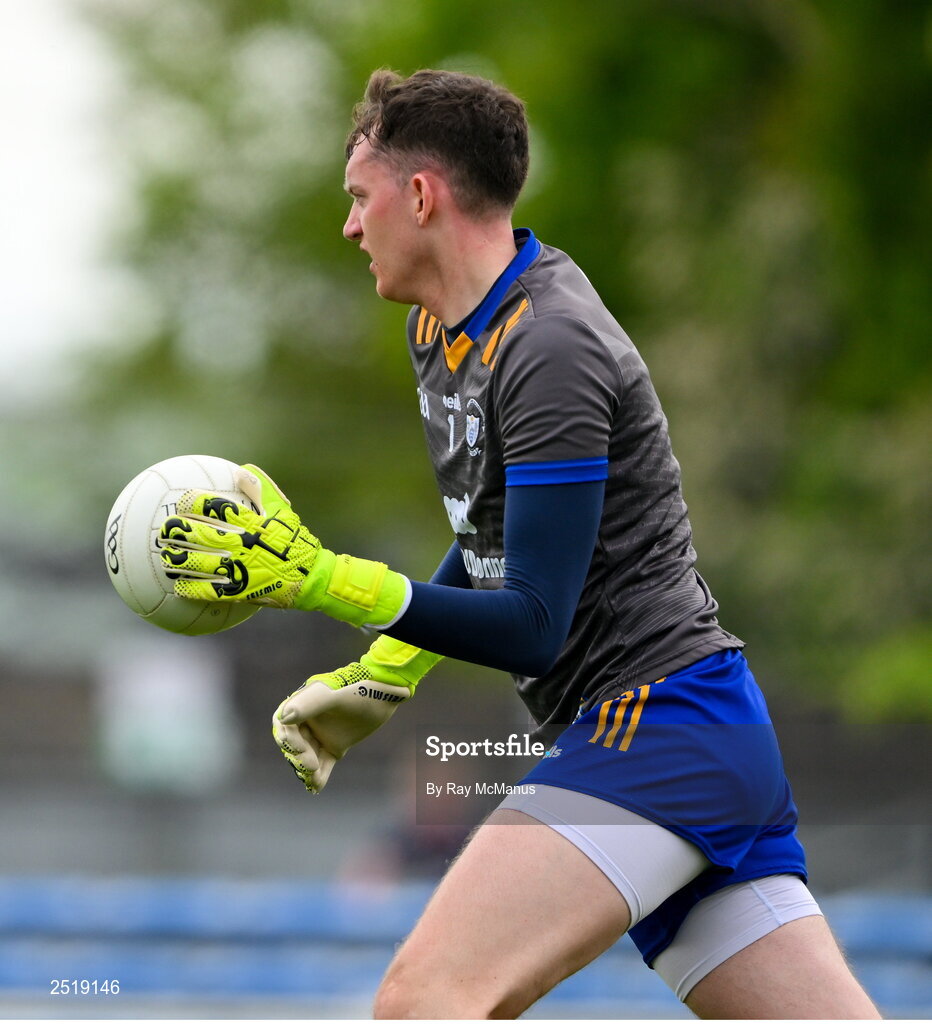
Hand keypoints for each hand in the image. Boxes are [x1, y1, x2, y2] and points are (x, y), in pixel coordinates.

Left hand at [158, 464, 409, 627]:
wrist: (312, 577)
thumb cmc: (296, 542)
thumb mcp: (283, 511)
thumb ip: (261, 490)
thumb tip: (241, 470)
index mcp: (251, 522)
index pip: (216, 507)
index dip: (195, 502)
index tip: (183, 501)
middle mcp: (241, 543)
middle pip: (200, 534)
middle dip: (178, 530)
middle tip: (165, 529)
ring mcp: (240, 568)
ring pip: (199, 562)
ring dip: (178, 559)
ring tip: (167, 557)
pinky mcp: (241, 591)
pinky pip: (209, 591)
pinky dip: (192, 588)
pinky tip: (180, 586)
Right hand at [272, 636, 441, 792]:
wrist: (386, 692)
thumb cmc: (359, 687)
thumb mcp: (334, 695)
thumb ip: (309, 704)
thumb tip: (284, 717)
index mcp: (302, 702)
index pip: (283, 723)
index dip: (286, 739)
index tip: (299, 749)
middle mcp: (308, 719)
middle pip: (293, 743)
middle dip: (298, 757)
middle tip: (311, 766)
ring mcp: (321, 734)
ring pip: (307, 756)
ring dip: (307, 770)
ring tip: (313, 780)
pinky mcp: (335, 746)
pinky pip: (323, 763)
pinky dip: (319, 776)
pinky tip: (317, 788)